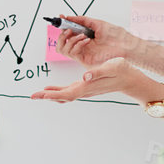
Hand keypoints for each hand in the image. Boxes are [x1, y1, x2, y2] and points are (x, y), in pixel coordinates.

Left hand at [30, 56, 151, 103]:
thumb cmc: (122, 71)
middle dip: (46, 96)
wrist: (131, 79)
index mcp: (88, 86)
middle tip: (32, 96)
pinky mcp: (86, 86)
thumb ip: (97, 72)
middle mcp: (85, 90)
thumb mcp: (112, 67)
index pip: (66, 94)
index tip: (40, 95)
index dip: (51, 95)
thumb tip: (84, 77)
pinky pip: (69, 91)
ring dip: (51, 95)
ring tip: (39, 94)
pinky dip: (58, 91)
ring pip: (65, 95)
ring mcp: (85, 89)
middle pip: (62, 96)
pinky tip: (52, 89)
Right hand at [54, 15, 134, 66]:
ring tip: (82, 35)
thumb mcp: (97, 23)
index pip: (68, 33)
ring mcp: (83, 53)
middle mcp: (81, 45)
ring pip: (63, 49)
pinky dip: (77, 45)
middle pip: (61, 42)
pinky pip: (73, 53)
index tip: (60, 17)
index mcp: (83, 36)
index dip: (62, 26)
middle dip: (62, 34)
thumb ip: (82, 20)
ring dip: (70, 40)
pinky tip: (86, 40)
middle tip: (69, 29)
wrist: (125, 44)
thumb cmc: (116, 35)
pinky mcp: (85, 60)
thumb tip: (69, 17)